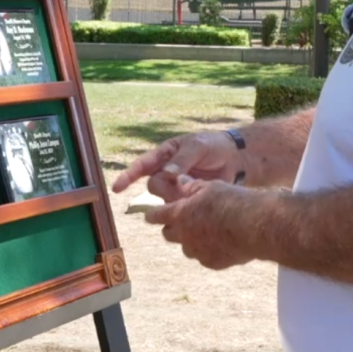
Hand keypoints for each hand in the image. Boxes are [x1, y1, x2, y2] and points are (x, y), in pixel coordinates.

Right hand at [111, 130, 243, 202]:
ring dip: (176, 198)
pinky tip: (195, 201)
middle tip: (183, 185)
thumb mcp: (198, 146)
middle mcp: (166, 170)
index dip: (128, 177)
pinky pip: (177, 206)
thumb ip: (182, 159)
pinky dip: (184, 206)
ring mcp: (176, 185)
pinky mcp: (186, 197)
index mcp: (165, 154)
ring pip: (164, 198)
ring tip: (194, 191)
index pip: (142, 165)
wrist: (236, 159)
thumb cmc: (214, 146)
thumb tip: (167, 173)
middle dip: (165, 188)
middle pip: (153, 185)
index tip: (116, 189)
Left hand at [145, 179, 256, 269]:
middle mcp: (184, 235)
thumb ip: (192, 187)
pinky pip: (204, 256)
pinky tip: (222, 241)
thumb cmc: (232, 202)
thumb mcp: (211, 187)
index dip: (153, 214)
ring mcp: (198, 251)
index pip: (156, 216)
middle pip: (168, 234)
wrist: (255, 226)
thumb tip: (181, 181)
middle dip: (172, 227)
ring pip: (187, 247)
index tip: (150, 215)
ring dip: (191, 240)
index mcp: (180, 214)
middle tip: (183, 220)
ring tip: (206, 231)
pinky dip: (208, 250)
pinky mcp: (212, 263)